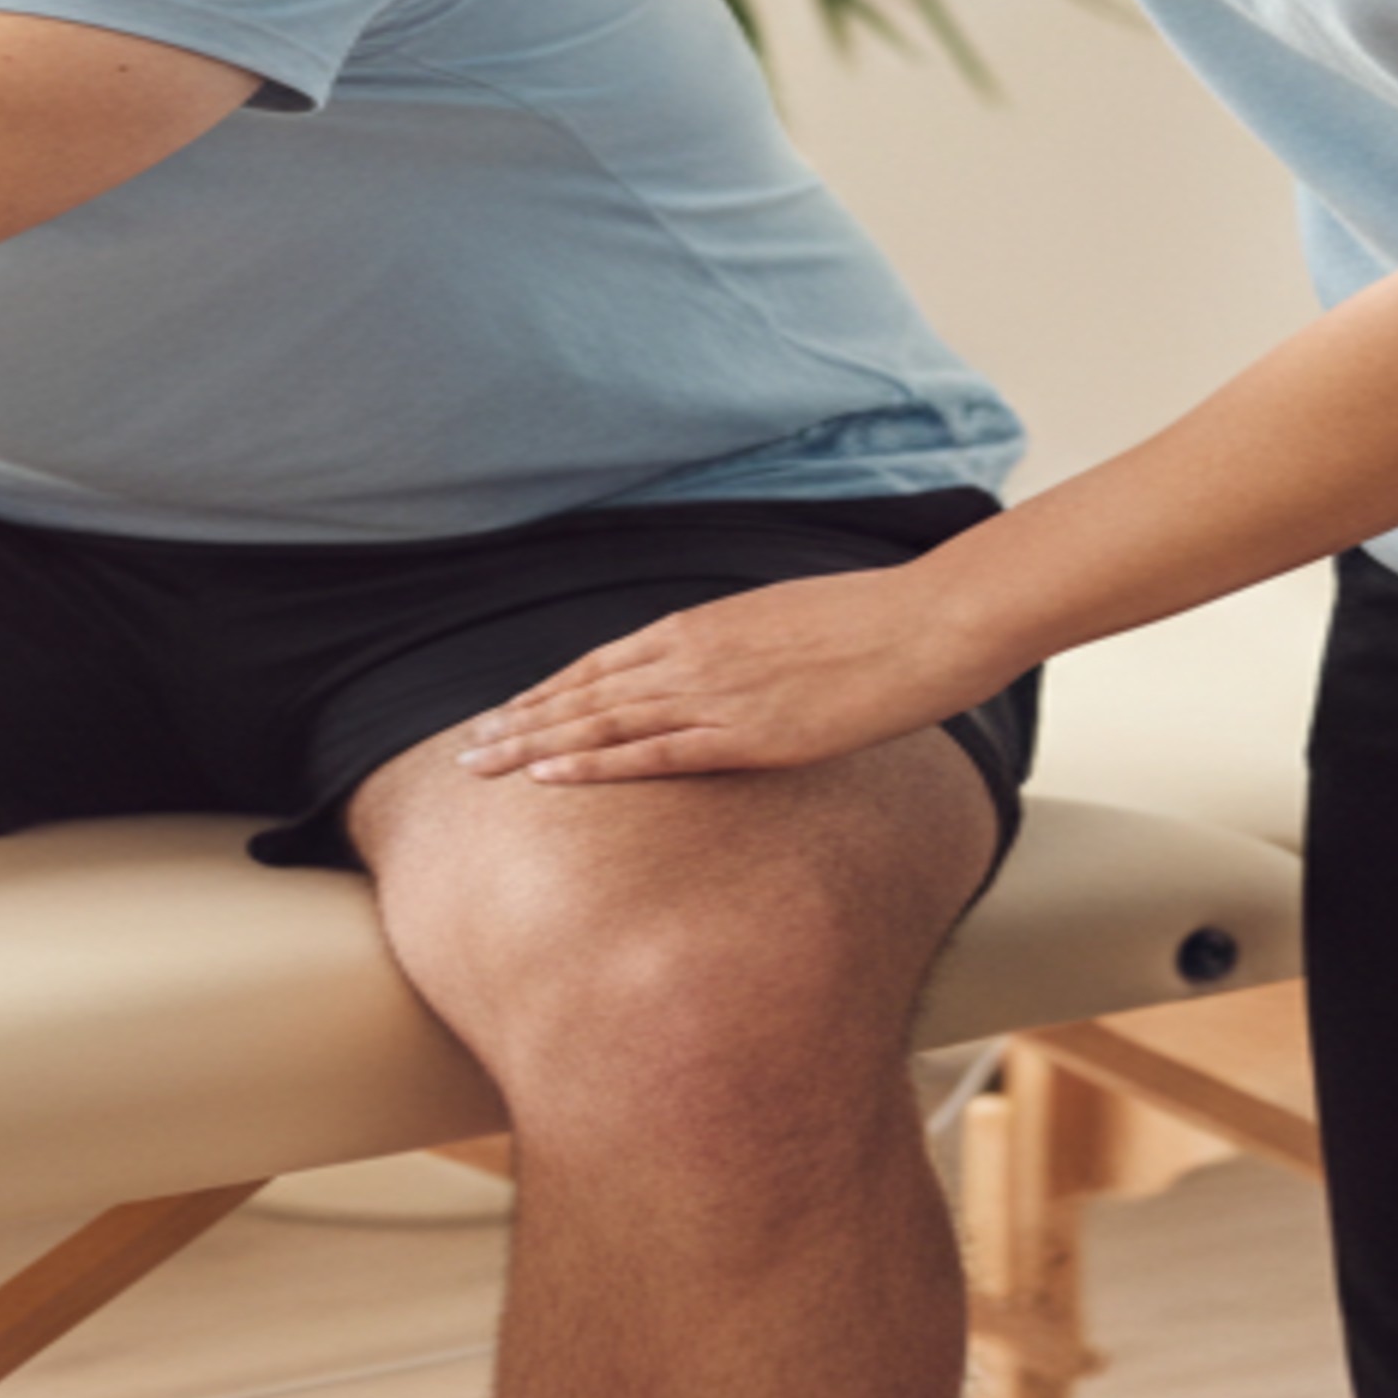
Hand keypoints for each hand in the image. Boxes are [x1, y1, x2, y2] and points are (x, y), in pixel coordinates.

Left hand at [442, 560, 1007, 784]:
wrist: (932, 622)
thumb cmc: (874, 624)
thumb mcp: (787, 625)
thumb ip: (740, 651)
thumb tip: (722, 674)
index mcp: (703, 625)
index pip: (604, 662)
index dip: (550, 692)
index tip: (508, 713)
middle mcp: (694, 655)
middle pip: (586, 691)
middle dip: (520, 720)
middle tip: (465, 749)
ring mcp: (717, 694)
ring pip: (602, 721)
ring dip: (535, 743)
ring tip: (480, 766)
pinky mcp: (749, 735)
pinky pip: (654, 753)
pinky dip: (595, 763)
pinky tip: (550, 775)